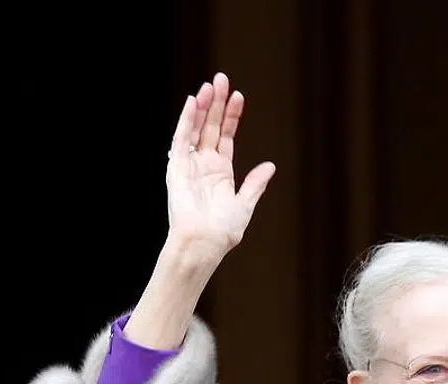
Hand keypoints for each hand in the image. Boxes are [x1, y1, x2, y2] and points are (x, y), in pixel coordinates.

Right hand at [164, 72, 275, 271]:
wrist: (205, 242)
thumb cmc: (223, 230)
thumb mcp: (244, 203)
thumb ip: (255, 183)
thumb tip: (270, 165)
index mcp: (219, 171)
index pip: (226, 135)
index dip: (231, 116)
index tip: (239, 96)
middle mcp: (203, 164)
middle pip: (210, 126)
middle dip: (216, 103)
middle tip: (222, 78)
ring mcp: (189, 164)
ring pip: (196, 128)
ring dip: (202, 106)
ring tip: (210, 85)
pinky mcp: (177, 167)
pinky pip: (181, 139)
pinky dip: (186, 121)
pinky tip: (192, 102)